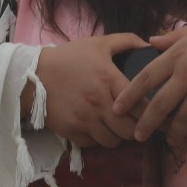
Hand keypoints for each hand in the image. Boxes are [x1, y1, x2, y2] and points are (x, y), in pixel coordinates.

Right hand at [33, 34, 152, 148]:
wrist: (34, 74)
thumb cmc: (70, 58)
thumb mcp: (99, 44)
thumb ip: (127, 41)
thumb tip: (150, 45)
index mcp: (109, 80)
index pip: (141, 105)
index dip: (150, 112)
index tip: (152, 112)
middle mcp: (99, 102)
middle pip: (130, 129)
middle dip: (137, 128)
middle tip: (136, 123)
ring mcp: (84, 119)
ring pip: (113, 141)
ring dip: (118, 136)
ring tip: (117, 127)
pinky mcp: (71, 131)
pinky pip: (94, 144)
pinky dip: (99, 139)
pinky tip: (98, 129)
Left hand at [121, 15, 186, 151]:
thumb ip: (172, 38)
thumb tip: (150, 41)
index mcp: (178, 54)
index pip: (145, 79)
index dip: (128, 96)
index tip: (116, 108)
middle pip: (158, 106)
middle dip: (145, 125)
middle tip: (137, 136)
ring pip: (182, 121)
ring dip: (174, 134)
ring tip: (170, 141)